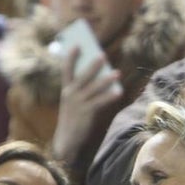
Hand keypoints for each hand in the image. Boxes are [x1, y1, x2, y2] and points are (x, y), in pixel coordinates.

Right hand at [50, 46, 122, 165]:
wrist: (66, 140)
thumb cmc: (72, 118)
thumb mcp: (73, 102)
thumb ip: (82, 89)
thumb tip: (100, 76)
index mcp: (66, 90)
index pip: (66, 70)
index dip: (71, 57)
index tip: (77, 45)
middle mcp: (70, 94)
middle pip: (83, 76)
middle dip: (93, 65)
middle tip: (103, 54)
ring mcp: (78, 103)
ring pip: (94, 88)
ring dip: (106, 79)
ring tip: (117, 72)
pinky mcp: (86, 113)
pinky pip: (100, 102)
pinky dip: (109, 97)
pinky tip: (118, 92)